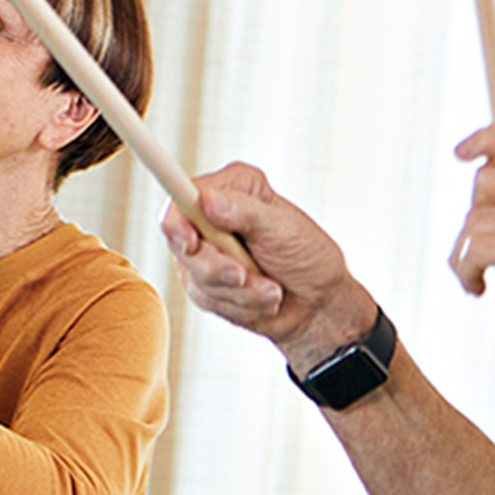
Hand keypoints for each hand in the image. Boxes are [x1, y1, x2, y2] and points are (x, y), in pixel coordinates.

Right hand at [160, 162, 375, 376]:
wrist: (316, 301)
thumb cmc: (307, 256)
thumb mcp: (283, 229)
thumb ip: (245, 212)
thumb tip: (208, 200)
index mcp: (231, 189)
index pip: (183, 199)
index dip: (178, 222)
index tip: (191, 244)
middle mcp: (211, 218)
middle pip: (183, 244)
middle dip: (217, 269)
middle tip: (247, 276)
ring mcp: (206, 251)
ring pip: (196, 277)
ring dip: (240, 292)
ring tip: (271, 290)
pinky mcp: (204, 282)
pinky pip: (206, 299)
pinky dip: (240, 305)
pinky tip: (263, 299)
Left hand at [450, 122, 494, 381]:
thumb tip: (477, 158)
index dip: (488, 137)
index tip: (458, 153)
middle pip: (487, 178)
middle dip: (473, 218)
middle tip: (487, 254)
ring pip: (474, 216)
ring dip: (464, 252)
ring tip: (485, 276)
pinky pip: (474, 245)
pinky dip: (464, 271)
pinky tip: (482, 289)